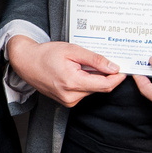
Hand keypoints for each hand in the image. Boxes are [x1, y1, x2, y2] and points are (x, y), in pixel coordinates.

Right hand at [5, 34, 126, 106]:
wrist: (27, 63)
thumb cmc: (46, 54)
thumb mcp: (72, 50)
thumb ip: (94, 59)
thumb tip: (113, 67)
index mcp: (73, 82)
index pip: (105, 85)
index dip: (117, 78)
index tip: (124, 69)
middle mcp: (71, 96)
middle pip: (100, 88)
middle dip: (105, 76)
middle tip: (103, 61)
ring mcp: (68, 101)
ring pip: (92, 90)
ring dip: (94, 78)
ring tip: (82, 65)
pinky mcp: (67, 102)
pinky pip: (84, 92)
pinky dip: (86, 82)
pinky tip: (76, 72)